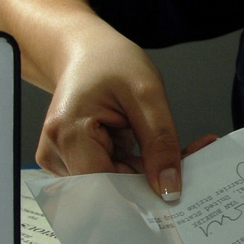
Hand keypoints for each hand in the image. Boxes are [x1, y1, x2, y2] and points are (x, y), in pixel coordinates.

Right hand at [35, 19, 210, 200]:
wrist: (87, 51)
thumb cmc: (109, 61)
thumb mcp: (147, 94)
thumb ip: (160, 143)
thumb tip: (169, 189)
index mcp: (68, 132)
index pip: (104, 186)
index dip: (140, 192)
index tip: (178, 188)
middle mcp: (56, 152)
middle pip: (108, 189)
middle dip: (149, 181)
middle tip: (187, 160)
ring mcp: (62, 159)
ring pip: (112, 186)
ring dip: (145, 175)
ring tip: (173, 152)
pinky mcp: (74, 162)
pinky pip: (110, 177)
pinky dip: (136, 169)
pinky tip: (154, 153)